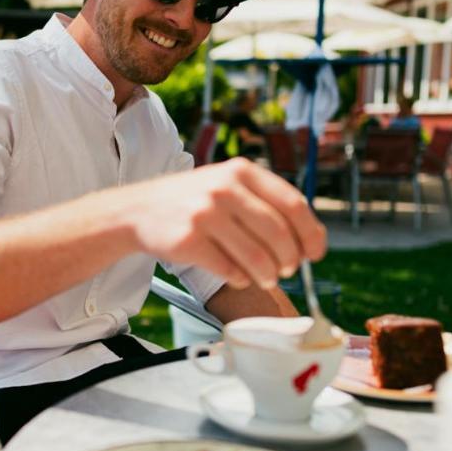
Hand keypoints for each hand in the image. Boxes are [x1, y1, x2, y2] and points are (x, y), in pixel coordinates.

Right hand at [123, 158, 325, 289]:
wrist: (137, 210)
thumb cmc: (191, 201)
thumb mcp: (227, 184)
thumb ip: (265, 203)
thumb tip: (310, 241)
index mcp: (241, 171)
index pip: (293, 204)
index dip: (311, 233)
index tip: (315, 253)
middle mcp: (224, 188)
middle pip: (278, 234)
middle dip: (289, 259)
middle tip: (287, 271)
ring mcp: (204, 214)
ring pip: (256, 256)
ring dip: (267, 274)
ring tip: (265, 279)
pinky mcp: (188, 240)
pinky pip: (229, 269)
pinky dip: (240, 279)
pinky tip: (237, 277)